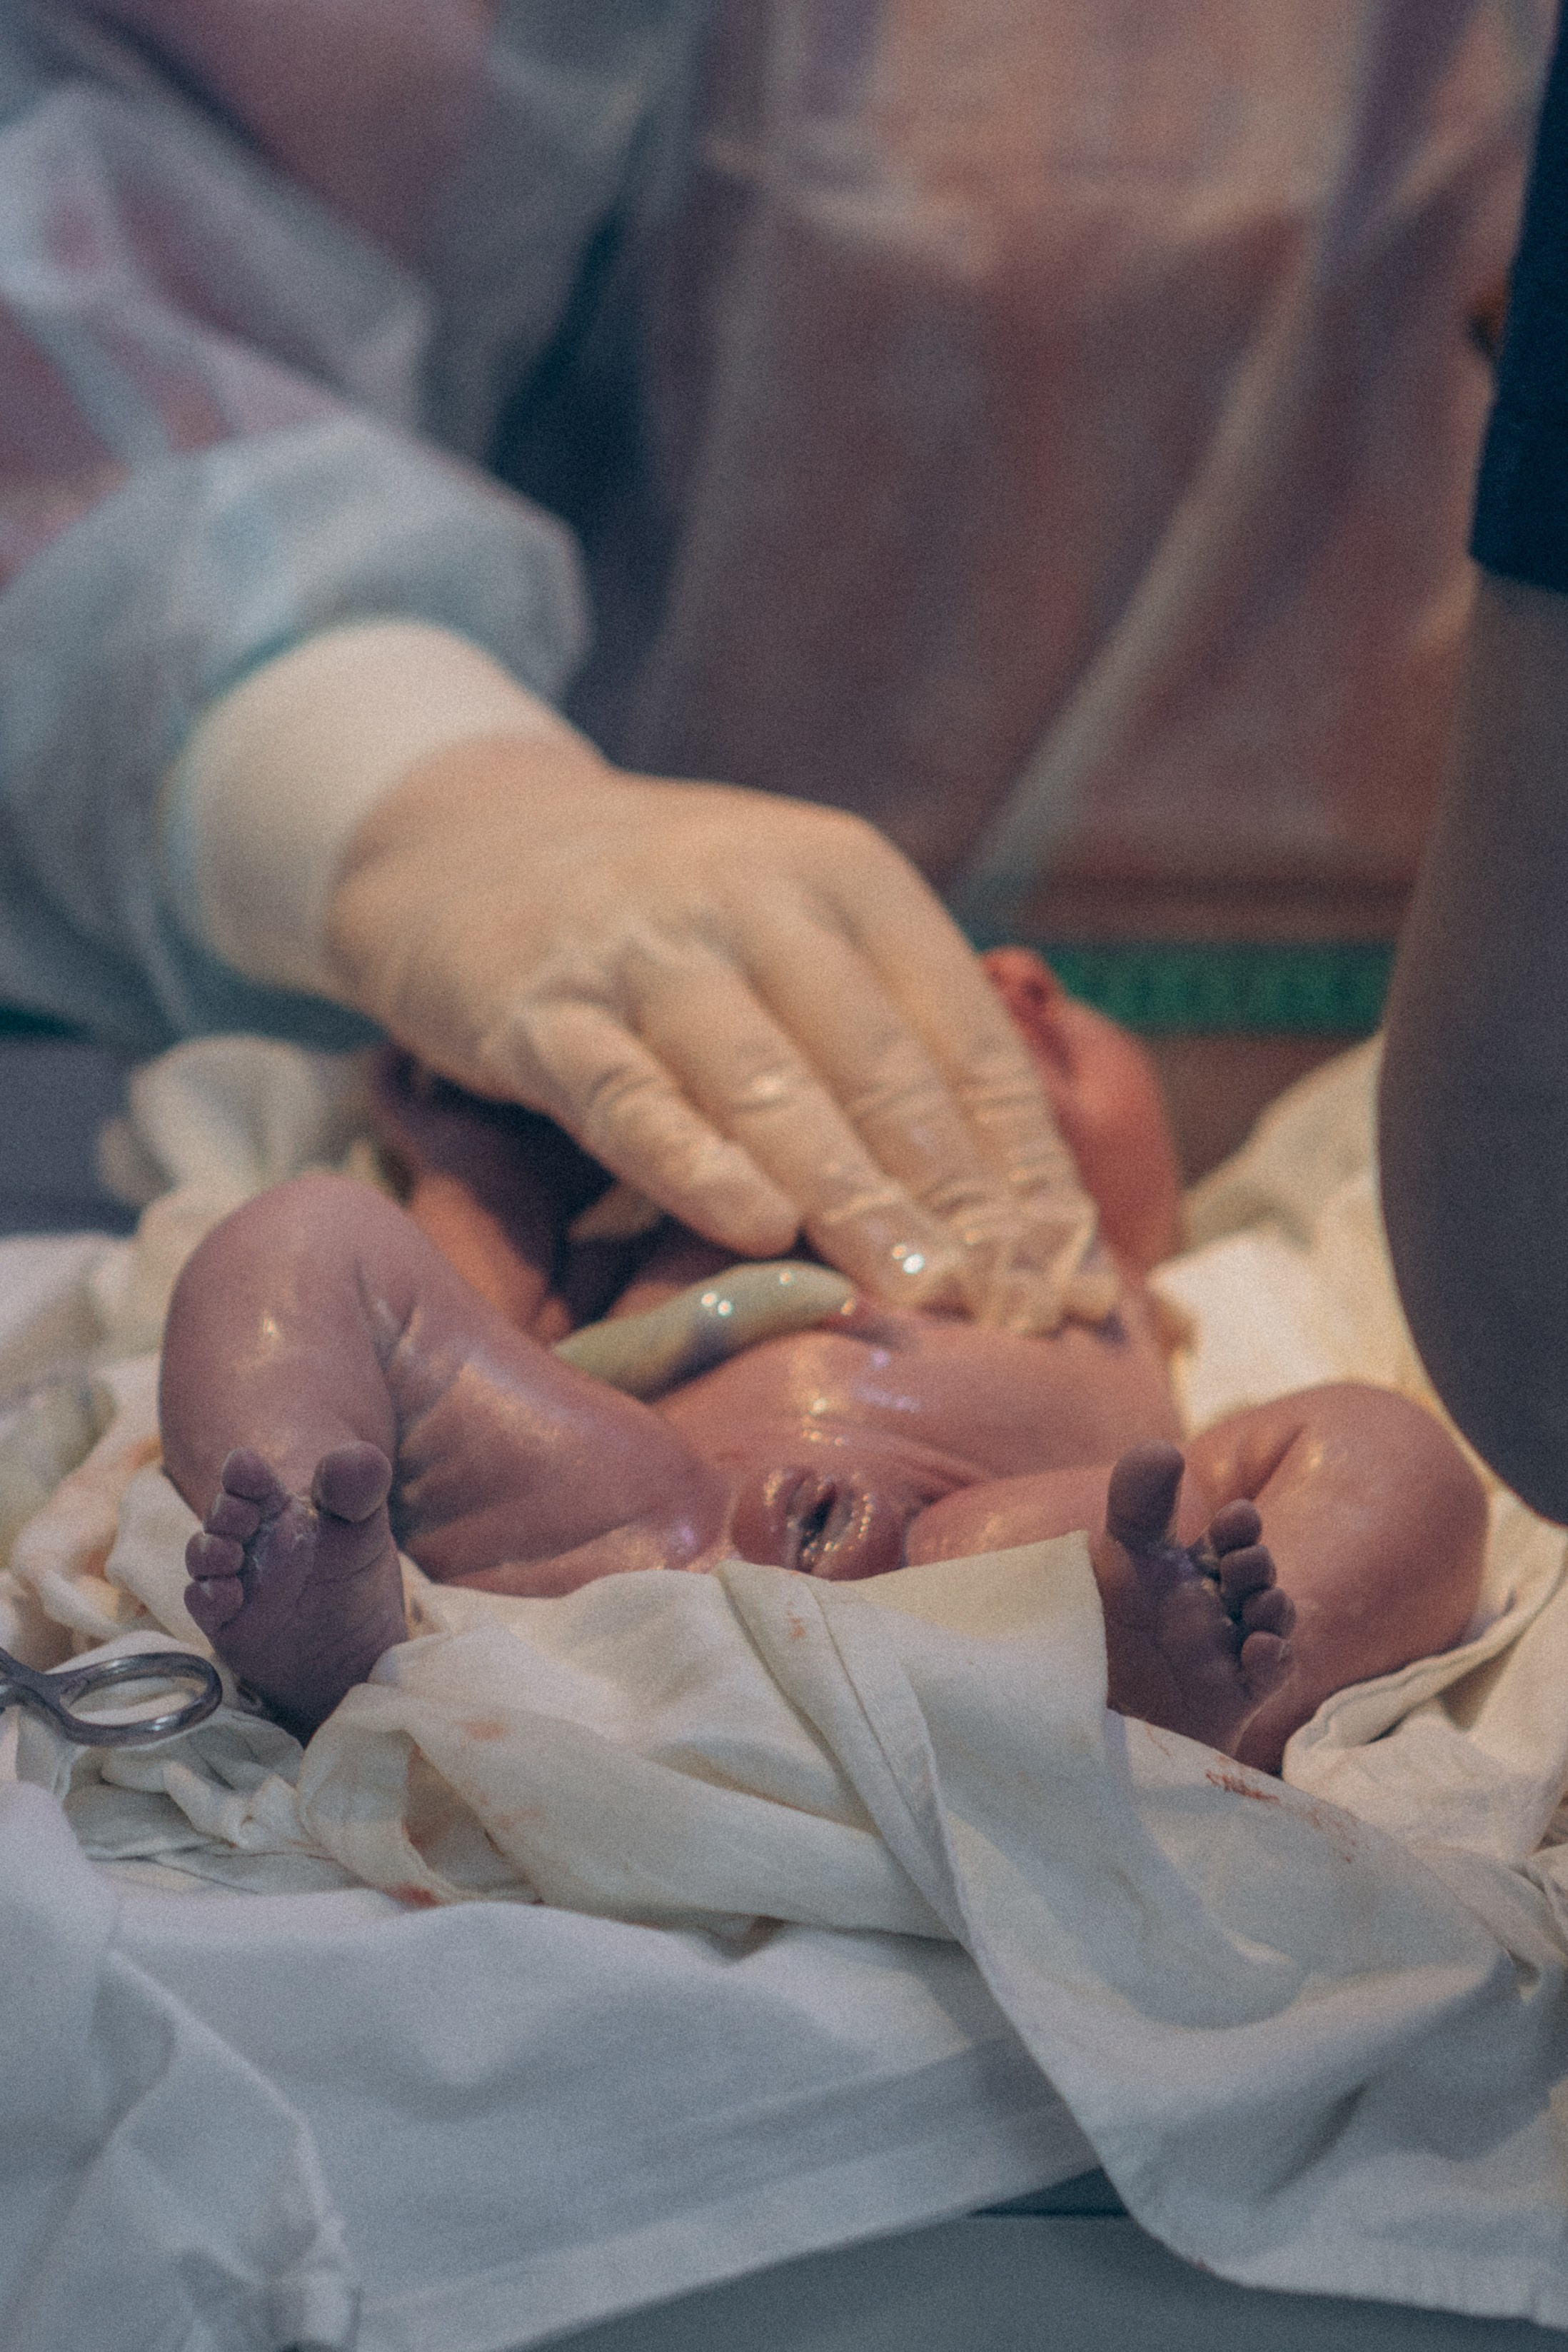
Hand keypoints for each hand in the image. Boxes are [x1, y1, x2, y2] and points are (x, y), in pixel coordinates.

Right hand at [326, 734, 1113, 1328]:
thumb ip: (889, 1043)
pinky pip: (629, 1095)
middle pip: (884, 1069)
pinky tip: (758, 1231)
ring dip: (854, 1197)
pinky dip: (694, 1163)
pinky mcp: (541, 1006)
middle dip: (962, 1203)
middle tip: (1018, 1317)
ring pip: (770, 1085)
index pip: (967, 1041)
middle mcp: (760, 895)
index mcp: (851, 878)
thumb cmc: (672, 928)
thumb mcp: (796, 936)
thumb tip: (1024, 1219)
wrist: (464, 838)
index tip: (1072, 1283)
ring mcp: (647, 948)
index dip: (1028, 1171)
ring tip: (922, 1298)